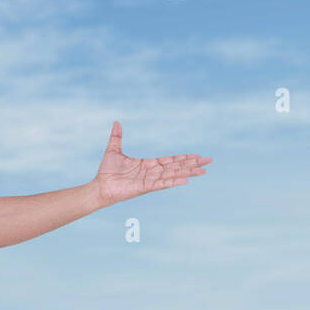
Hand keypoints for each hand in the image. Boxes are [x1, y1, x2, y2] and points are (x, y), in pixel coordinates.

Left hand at [92, 121, 210, 207]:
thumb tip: (117, 122)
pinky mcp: (145, 187)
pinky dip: (174, 181)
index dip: (183, 157)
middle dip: (192, 163)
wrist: (100, 186)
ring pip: (173, 174)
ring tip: (204, 171)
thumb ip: (117, 137)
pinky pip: (162, 184)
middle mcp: (152, 172)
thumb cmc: (106, 171)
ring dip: (189, 172)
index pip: (170, 160)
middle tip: (209, 160)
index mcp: (147, 164)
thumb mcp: (113, 150)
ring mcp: (150, 180)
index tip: (197, 155)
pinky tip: (186, 180)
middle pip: (176, 166)